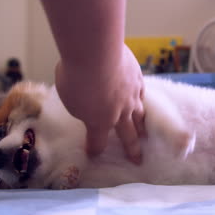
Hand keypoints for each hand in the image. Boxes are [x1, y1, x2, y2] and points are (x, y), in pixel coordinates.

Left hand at [55, 45, 145, 163]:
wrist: (97, 54)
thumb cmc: (76, 77)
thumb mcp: (69, 98)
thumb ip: (79, 105)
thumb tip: (83, 102)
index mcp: (100, 122)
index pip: (99, 141)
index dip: (96, 149)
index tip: (93, 154)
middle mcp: (119, 113)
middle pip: (128, 135)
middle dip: (132, 149)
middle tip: (138, 160)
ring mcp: (131, 96)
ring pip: (140, 116)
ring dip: (142, 126)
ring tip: (145, 134)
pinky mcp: (138, 79)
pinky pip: (142, 94)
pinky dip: (141, 99)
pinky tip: (141, 100)